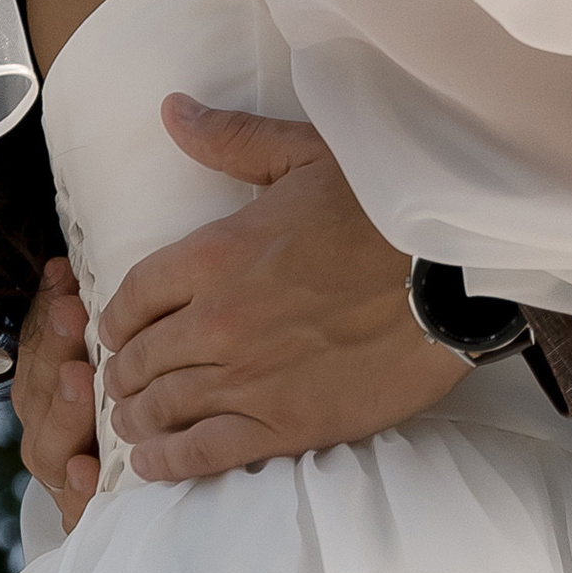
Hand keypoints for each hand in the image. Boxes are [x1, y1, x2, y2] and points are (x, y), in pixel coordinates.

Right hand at [11, 254, 100, 526]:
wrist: (126, 486)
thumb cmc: (140, 395)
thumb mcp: (119, 357)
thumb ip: (83, 317)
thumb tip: (67, 264)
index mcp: (51, 386)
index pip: (38, 345)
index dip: (45, 309)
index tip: (63, 276)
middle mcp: (49, 426)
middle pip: (40, 389)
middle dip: (53, 348)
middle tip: (71, 314)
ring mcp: (61, 468)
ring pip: (48, 442)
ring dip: (63, 408)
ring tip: (79, 378)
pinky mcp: (81, 509)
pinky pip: (72, 504)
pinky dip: (77, 488)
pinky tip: (86, 468)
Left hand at [95, 97, 468, 477]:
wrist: (454, 277)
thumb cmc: (386, 210)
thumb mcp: (306, 155)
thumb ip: (232, 140)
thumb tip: (173, 110)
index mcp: (214, 254)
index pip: (133, 296)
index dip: (117, 319)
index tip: (119, 331)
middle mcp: (218, 322)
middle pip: (141, 358)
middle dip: (125, 371)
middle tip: (126, 379)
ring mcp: (249, 379)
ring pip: (162, 407)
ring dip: (136, 415)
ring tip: (133, 419)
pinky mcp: (285, 424)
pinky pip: (205, 453)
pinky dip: (169, 462)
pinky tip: (152, 463)